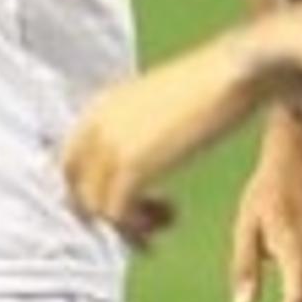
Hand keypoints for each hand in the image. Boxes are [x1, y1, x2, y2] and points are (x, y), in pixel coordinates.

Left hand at [63, 41, 263, 245]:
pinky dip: (143, 226)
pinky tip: (174, 216)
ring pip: (98, 208)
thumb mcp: (159, 104)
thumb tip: (138, 160)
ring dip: (131, 224)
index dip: (86, 191)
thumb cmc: (210, 85)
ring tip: (166, 221)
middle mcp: (96, 124)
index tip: (116, 209)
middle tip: (138, 228)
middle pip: (75, 189)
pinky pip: (119, 214)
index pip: (69, 161)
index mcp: (100, 106)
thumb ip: (137, 129)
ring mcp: (111, 145)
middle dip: (104, 216)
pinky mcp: (133, 166)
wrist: (231, 73)